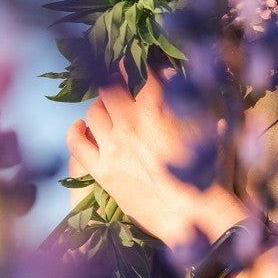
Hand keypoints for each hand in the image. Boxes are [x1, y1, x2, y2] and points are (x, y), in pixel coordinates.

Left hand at [66, 71, 245, 250]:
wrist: (192, 214)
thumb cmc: (203, 173)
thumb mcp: (200, 129)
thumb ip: (184, 100)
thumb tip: (171, 75)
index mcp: (156, 110)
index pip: (137, 74)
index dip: (132, 65)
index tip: (130, 63)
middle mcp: (129, 124)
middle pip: (108, 89)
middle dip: (112, 82)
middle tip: (116, 86)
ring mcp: (112, 147)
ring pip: (93, 113)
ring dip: (99, 107)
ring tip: (105, 110)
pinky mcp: (102, 171)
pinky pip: (76, 143)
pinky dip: (75, 131)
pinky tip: (79, 127)